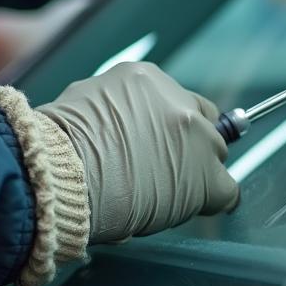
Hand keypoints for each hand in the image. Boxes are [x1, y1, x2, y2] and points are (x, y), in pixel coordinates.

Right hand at [37, 63, 237, 243]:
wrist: (61, 176)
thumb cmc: (59, 147)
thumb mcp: (83, 101)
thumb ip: (113, 106)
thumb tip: (116, 124)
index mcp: (144, 77)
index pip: (173, 98)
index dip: (166, 125)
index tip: (155, 142)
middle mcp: (175, 100)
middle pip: (201, 120)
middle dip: (186, 143)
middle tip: (162, 167)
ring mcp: (194, 136)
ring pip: (215, 153)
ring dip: (196, 171)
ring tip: (167, 192)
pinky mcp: (205, 176)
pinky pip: (227, 191)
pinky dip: (214, 201)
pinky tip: (196, 208)